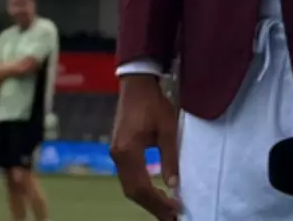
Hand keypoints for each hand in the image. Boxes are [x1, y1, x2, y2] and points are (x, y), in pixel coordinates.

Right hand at [109, 75, 180, 220]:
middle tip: (171, 216)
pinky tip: (155, 192)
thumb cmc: (153, 104)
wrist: (136, 84)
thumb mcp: (168, 129)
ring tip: (166, 209)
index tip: (176, 210)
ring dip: (146, 199)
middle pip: (132, 191)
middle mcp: (118, 155)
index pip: (142, 187)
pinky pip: (128, 176)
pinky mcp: (119, 149)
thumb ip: (170, 158)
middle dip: (152, 206)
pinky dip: (141, 188)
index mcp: (128, 151)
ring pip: (128, 185)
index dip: (158, 202)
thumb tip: (174, 186)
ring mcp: (116, 153)